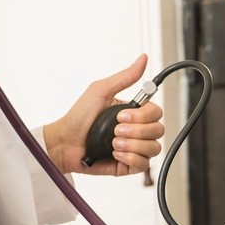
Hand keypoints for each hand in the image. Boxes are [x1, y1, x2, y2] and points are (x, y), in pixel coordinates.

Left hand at [43, 54, 164, 175]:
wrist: (65, 142)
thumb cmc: (78, 117)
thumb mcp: (101, 90)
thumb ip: (124, 77)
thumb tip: (142, 59)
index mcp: (133, 113)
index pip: (156, 113)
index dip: (143, 116)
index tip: (121, 115)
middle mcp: (137, 130)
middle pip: (159, 130)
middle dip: (136, 131)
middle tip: (116, 130)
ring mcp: (134, 148)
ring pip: (154, 148)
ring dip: (132, 145)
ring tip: (113, 144)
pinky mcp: (129, 165)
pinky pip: (144, 164)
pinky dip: (130, 158)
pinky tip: (116, 154)